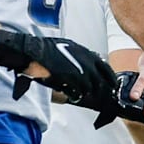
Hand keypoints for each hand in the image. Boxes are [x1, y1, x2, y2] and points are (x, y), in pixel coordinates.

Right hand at [0, 29, 117, 101]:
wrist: (32, 51)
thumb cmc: (45, 49)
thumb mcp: (67, 47)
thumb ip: (78, 56)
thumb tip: (85, 66)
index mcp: (84, 52)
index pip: (104, 67)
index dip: (109, 78)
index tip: (110, 84)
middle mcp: (84, 60)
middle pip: (102, 79)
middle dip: (103, 89)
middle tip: (103, 96)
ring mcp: (78, 69)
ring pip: (92, 87)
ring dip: (88, 93)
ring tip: (81, 94)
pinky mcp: (70, 78)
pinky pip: (79, 91)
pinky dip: (76, 95)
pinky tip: (72, 95)